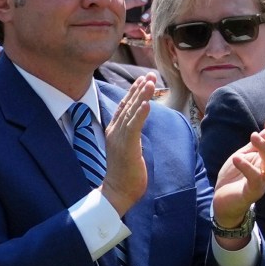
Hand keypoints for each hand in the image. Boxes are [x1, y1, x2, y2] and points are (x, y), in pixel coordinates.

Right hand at [100, 75, 160, 214]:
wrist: (117, 191)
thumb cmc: (126, 173)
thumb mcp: (129, 148)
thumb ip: (132, 135)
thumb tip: (139, 125)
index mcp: (115, 131)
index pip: (124, 107)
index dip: (133, 92)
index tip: (143, 79)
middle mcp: (115, 131)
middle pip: (128, 105)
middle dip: (139, 89)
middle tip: (149, 74)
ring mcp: (120, 138)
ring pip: (131, 112)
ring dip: (141, 96)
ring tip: (149, 82)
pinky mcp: (127, 147)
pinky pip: (134, 127)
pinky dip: (141, 114)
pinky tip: (148, 103)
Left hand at [213, 118, 264, 230]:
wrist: (222, 202)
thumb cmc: (233, 178)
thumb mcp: (242, 157)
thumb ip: (253, 147)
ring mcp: (262, 182)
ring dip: (264, 148)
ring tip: (253, 135)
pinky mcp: (252, 192)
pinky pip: (253, 179)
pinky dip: (246, 167)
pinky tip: (237, 158)